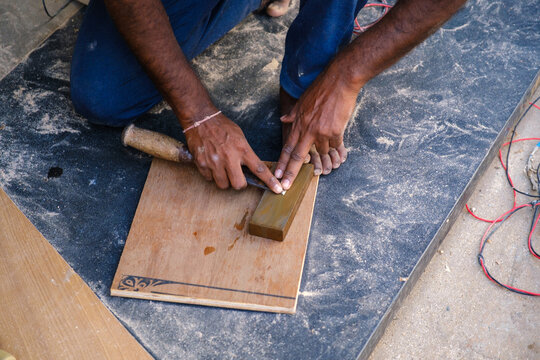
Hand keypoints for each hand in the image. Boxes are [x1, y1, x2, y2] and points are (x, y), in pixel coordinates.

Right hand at [184, 112, 282, 193]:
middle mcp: (229, 157)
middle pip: (239, 184)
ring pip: (223, 185)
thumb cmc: (222, 126)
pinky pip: (209, 179)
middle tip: (236, 176)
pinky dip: (211, 175)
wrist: (201, 118)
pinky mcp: (202, 164)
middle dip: (239, 183)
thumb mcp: (240, 136)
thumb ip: (245, 152)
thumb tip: (250, 167)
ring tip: (222, 169)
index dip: (270, 181)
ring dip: (224, 180)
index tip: (278, 189)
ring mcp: (215, 162)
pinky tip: (211, 164)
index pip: (259, 169)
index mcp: (242, 149)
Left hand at [275, 65, 357, 189]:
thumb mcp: (302, 100)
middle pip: (297, 156)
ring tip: (325, 170)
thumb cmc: (321, 89)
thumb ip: (293, 113)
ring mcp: (322, 131)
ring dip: (324, 161)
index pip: (287, 147)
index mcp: (299, 123)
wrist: (339, 81)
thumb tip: (283, 119)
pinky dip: (338, 151)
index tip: (277, 175)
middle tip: (286, 186)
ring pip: (321, 153)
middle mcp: (308, 130)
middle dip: (290, 173)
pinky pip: (336, 146)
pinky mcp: (336, 131)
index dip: (282, 163)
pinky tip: (340, 157)